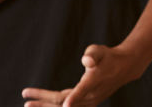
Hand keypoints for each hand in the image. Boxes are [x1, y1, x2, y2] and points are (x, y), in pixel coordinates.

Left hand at [21, 43, 144, 106]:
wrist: (124, 68)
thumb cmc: (108, 56)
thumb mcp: (101, 50)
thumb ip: (93, 54)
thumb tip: (86, 61)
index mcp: (95, 80)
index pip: (83, 90)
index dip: (75, 97)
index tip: (65, 105)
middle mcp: (92, 94)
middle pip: (66, 101)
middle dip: (45, 102)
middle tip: (27, 101)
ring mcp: (90, 101)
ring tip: (28, 104)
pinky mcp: (87, 103)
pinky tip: (41, 106)